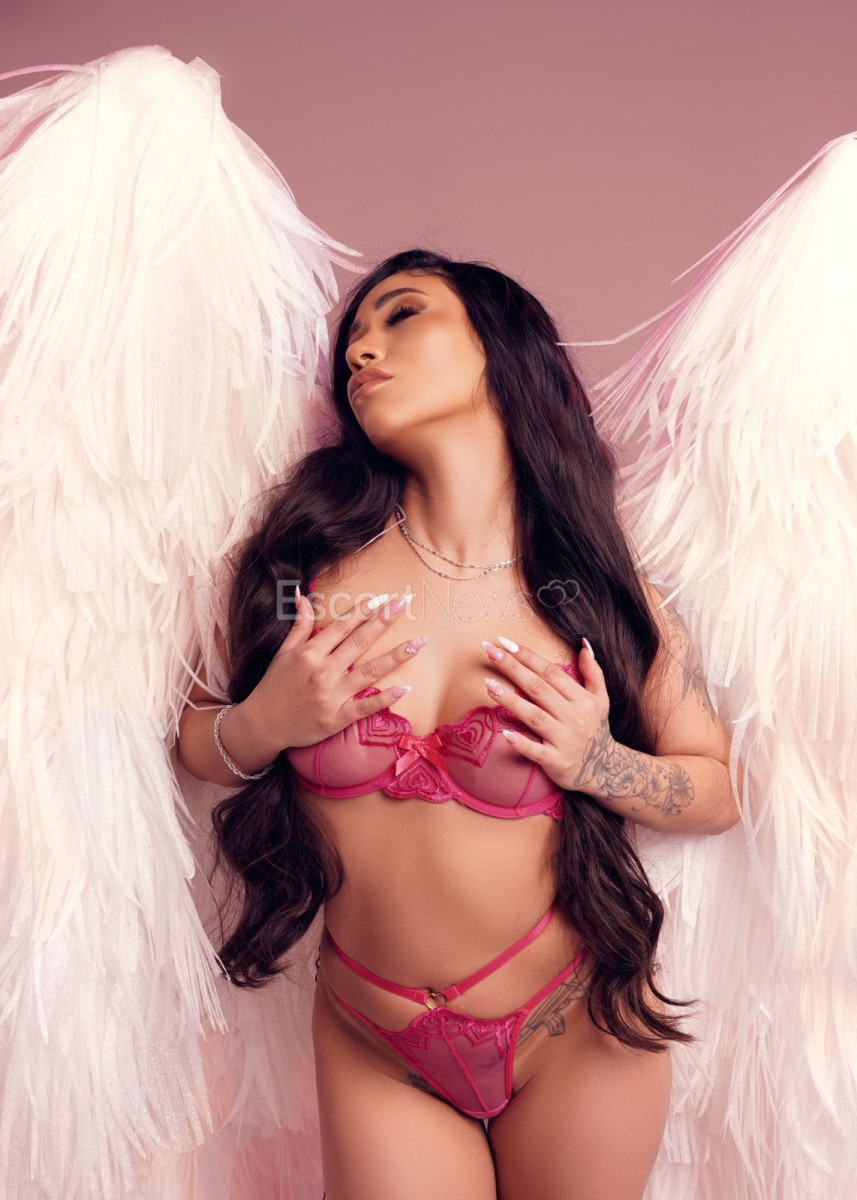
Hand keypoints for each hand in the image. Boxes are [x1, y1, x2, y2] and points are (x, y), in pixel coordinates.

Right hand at [245, 588, 426, 750]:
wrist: (262, 725)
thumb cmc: (273, 687)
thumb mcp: (283, 653)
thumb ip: (299, 625)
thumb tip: (302, 594)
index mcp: (310, 653)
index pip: (342, 626)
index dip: (364, 610)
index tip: (383, 598)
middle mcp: (323, 671)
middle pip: (360, 642)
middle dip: (384, 620)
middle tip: (405, 603)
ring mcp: (332, 695)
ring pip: (370, 672)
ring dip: (396, 656)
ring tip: (418, 643)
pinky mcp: (337, 719)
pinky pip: (366, 707)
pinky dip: (385, 699)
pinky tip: (405, 688)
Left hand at [480, 635, 612, 793]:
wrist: (605, 770)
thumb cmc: (595, 729)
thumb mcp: (601, 699)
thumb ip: (593, 671)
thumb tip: (584, 643)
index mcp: (581, 699)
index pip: (550, 672)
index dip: (528, 656)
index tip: (504, 642)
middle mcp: (573, 716)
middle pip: (538, 689)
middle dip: (513, 668)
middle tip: (489, 651)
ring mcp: (564, 739)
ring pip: (534, 716)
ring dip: (510, 700)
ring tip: (488, 684)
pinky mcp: (556, 761)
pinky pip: (536, 752)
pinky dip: (521, 744)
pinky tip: (505, 734)